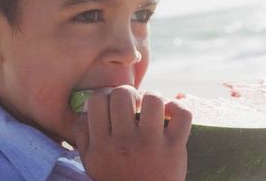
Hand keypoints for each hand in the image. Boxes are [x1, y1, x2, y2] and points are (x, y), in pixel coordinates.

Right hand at [72, 85, 191, 180]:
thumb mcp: (91, 163)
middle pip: (123, 94)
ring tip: (151, 108)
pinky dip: (178, 107)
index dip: (105, 94)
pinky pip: (182, 114)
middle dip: (128, 93)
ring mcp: (151, 144)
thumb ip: (83, 135)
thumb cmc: (116, 180)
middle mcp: (124, 142)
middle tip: (132, 104)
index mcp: (101, 144)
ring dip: (152, 97)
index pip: (97, 99)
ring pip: (153, 99)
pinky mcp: (174, 148)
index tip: (111, 104)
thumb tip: (85, 108)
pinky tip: (170, 113)